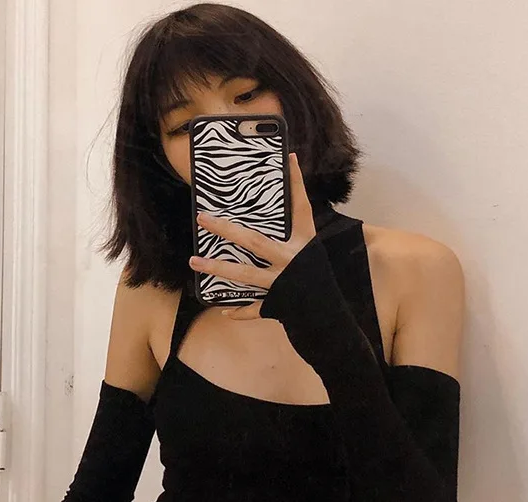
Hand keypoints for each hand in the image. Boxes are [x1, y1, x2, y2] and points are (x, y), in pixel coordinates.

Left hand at [189, 151, 317, 320]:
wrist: (333, 315)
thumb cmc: (321, 278)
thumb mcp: (314, 248)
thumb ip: (299, 225)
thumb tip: (290, 192)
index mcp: (304, 244)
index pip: (301, 208)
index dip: (297, 183)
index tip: (289, 158)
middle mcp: (291, 261)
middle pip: (254, 241)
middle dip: (227, 229)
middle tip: (203, 218)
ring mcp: (282, 283)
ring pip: (245, 274)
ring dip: (218, 267)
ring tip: (195, 261)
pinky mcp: (277, 304)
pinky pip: (255, 308)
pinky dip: (240, 311)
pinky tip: (224, 309)